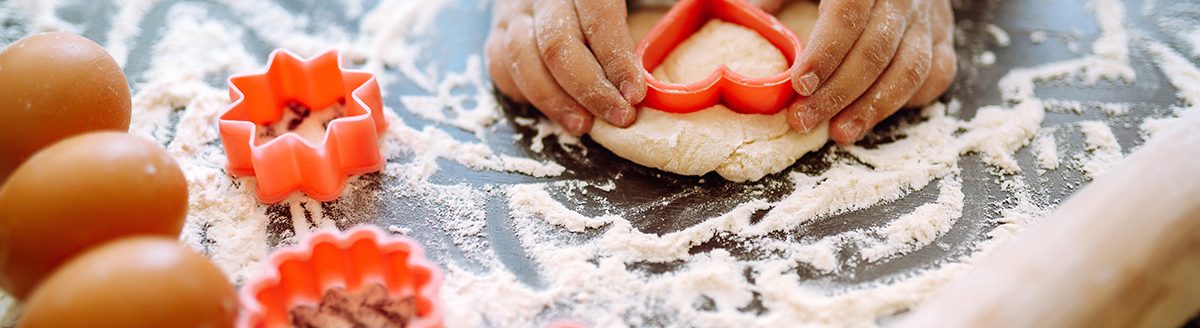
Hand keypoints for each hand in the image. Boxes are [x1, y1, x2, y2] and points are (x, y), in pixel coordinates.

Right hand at [485, 0, 645, 135]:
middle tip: (618, 117)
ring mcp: (514, 12)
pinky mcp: (497, 31)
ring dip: (554, 100)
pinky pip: (500, 66)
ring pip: (522, 58)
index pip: (598, 18)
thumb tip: (685, 35)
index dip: (616, 59)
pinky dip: (525, 94)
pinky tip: (553, 109)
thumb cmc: (604, 1)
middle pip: (557, 45)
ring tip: (583, 125)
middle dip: (589, 90)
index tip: (635, 94)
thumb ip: (660, 10)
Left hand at [786, 0, 955, 143]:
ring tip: (840, 133)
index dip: (825, 53)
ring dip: (873, 107)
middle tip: (804, 121)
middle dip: (838, 93)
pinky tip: (876, 115)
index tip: (799, 85)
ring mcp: (930, 18)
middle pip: (876, 51)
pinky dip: (909, 99)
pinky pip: (937, 73)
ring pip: (910, 69)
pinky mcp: (945, 36)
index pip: (848, 16)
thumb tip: (747, 14)